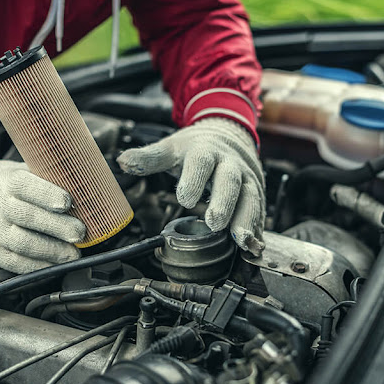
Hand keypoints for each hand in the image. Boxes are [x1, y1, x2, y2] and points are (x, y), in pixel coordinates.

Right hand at [0, 160, 85, 273]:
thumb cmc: (6, 186)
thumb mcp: (22, 171)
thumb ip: (48, 177)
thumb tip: (86, 184)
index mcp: (9, 182)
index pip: (25, 186)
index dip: (47, 194)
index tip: (67, 202)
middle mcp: (1, 206)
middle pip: (27, 217)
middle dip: (57, 227)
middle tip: (79, 232)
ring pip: (23, 243)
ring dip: (51, 251)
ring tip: (73, 254)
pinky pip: (16, 263)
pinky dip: (38, 266)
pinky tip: (56, 265)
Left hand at [117, 117, 264, 255]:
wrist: (229, 136)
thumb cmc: (197, 147)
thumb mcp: (172, 148)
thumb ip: (149, 158)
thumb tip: (123, 161)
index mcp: (205, 151)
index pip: (201, 162)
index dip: (193, 179)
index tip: (184, 198)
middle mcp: (229, 164)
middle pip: (230, 181)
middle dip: (224, 203)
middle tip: (215, 223)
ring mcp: (246, 178)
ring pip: (250, 197)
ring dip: (247, 219)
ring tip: (242, 241)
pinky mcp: (256, 193)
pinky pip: (260, 212)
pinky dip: (258, 230)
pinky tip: (254, 247)